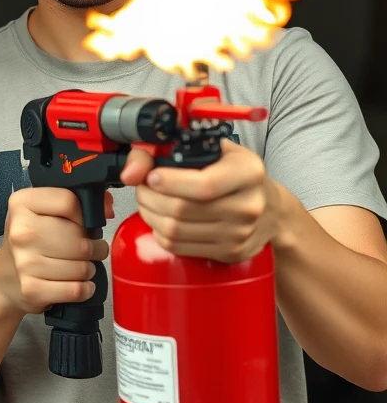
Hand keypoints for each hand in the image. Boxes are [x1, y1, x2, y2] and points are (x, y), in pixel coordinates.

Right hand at [0, 188, 113, 314]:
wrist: (5, 277)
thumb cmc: (31, 241)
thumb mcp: (43, 212)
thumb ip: (76, 202)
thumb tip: (107, 208)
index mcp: (21, 204)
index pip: (69, 202)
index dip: (84, 215)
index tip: (82, 224)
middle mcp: (20, 231)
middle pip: (79, 238)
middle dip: (92, 247)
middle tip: (87, 250)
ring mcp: (24, 262)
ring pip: (82, 267)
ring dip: (88, 269)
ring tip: (79, 266)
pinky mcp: (32, 289)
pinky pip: (77, 289)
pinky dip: (85, 288)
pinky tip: (76, 283)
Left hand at [120, 139, 281, 262]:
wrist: (271, 209)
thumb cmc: (235, 173)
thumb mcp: (214, 149)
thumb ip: (168, 150)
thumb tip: (131, 171)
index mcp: (249, 172)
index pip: (204, 185)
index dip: (170, 182)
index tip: (151, 176)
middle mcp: (249, 205)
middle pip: (183, 209)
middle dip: (150, 197)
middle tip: (141, 187)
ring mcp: (240, 233)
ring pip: (176, 231)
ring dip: (150, 215)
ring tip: (148, 201)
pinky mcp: (230, 253)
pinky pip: (180, 247)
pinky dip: (160, 233)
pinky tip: (160, 219)